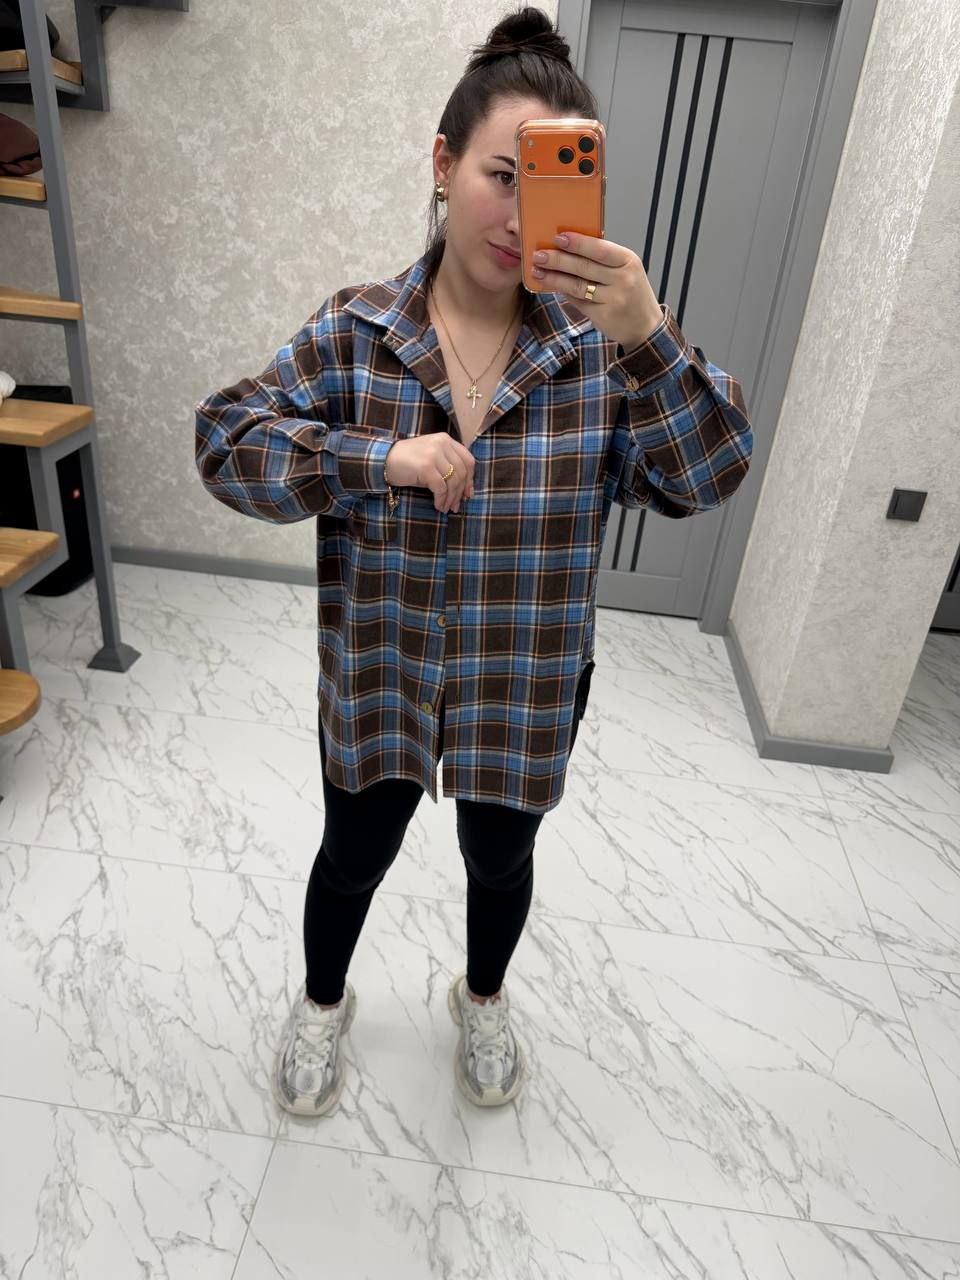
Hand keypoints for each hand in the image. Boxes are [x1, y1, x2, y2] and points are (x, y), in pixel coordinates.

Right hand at [385, 436, 475, 513]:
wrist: (384, 460)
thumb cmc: (408, 462)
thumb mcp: (431, 457)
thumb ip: (447, 465)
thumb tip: (465, 489)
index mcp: (446, 440)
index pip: (468, 460)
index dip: (470, 479)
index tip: (468, 494)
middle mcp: (442, 443)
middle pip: (462, 472)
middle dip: (460, 492)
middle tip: (456, 506)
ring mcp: (434, 454)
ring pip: (453, 481)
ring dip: (451, 498)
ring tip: (446, 508)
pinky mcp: (426, 466)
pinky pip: (441, 488)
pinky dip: (441, 499)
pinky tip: (438, 505)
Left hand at [529, 232, 663, 349]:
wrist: (645, 326)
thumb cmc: (632, 292)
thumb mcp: (626, 269)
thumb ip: (604, 259)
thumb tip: (570, 247)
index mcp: (628, 261)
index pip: (599, 249)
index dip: (577, 243)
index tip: (558, 237)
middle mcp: (622, 279)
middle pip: (584, 267)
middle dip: (558, 260)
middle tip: (539, 255)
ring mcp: (613, 299)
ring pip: (577, 286)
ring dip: (554, 278)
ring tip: (538, 270)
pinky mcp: (603, 315)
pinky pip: (578, 301)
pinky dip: (563, 292)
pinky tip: (551, 286)